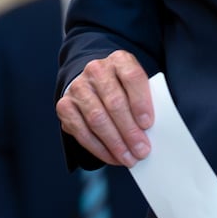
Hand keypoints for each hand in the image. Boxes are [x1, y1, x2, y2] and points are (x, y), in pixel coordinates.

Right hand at [55, 49, 153, 166]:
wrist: (95, 83)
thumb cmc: (125, 89)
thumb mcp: (138, 87)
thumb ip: (146, 102)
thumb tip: (151, 131)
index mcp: (120, 60)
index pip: (132, 77)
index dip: (140, 101)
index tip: (147, 124)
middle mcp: (96, 69)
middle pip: (114, 102)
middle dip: (129, 131)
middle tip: (142, 150)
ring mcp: (78, 87)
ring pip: (97, 118)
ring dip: (115, 143)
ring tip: (129, 158)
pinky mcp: (65, 105)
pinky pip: (81, 131)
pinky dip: (99, 148)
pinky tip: (112, 157)